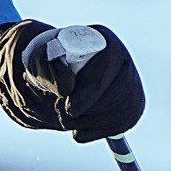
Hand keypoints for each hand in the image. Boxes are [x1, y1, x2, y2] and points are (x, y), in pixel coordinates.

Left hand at [0, 20, 144, 142]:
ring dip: (92, 123)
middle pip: (118, 94)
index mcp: (101, 39)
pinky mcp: (131, 103)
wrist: (53, 68)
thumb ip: (47, 71)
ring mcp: (130, 81)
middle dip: (90, 112)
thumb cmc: (46, 61)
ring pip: (121, 111)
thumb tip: (66, 88)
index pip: (106, 70)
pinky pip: (122, 124)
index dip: (89, 94)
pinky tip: (80, 130)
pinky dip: (99, 131)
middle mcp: (121, 59)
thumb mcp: (39, 61)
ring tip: (67, 120)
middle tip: (64, 116)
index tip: (70, 109)